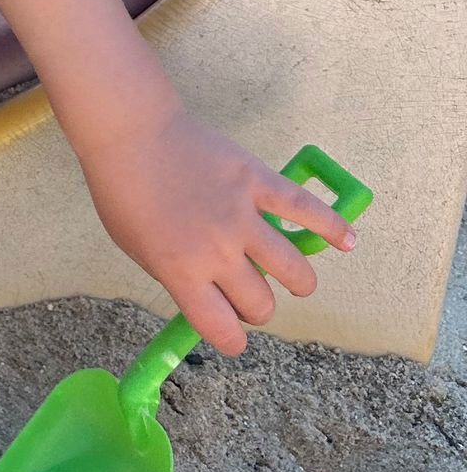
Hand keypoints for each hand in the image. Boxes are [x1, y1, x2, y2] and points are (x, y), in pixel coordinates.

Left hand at [78, 106, 358, 354]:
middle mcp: (217, 251)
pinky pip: (305, 208)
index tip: (233, 334)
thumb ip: (175, 277)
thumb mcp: (136, 248)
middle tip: (249, 293)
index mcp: (182, 272)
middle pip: (261, 304)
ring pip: (293, 269)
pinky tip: (348, 241)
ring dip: (297, 281)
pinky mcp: (258, 181)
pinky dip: (332, 226)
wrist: (131, 132)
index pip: (224, 330)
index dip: (232, 338)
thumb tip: (209, 301)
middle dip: (257, 307)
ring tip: (293, 278)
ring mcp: (241, 215)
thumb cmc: (123, 190)